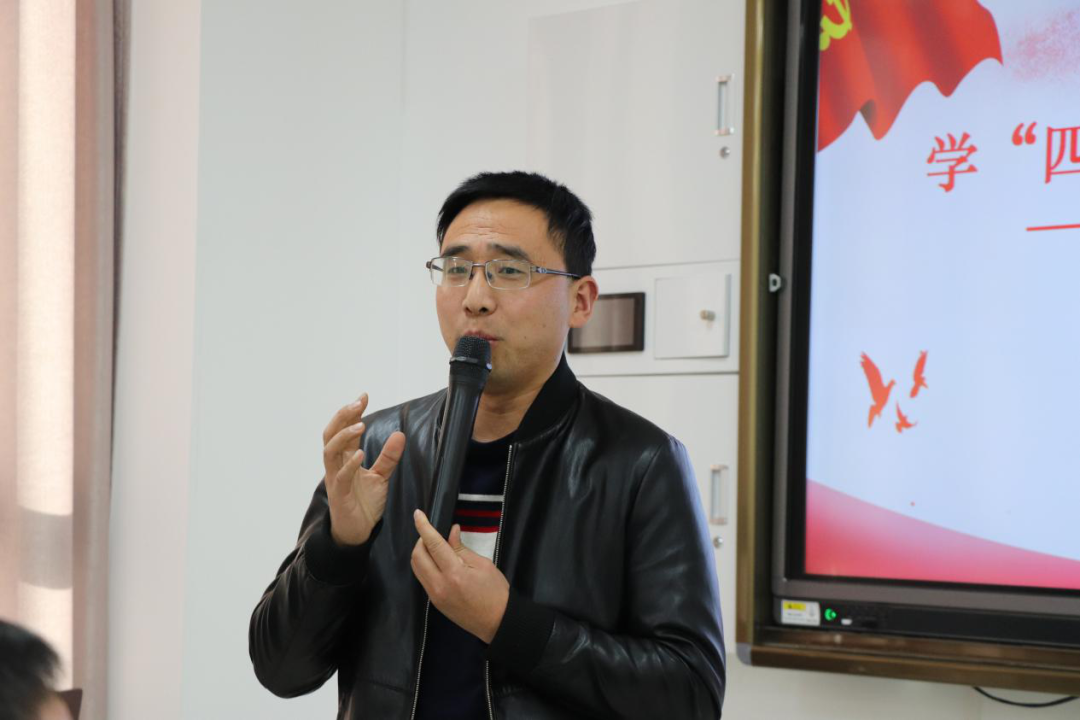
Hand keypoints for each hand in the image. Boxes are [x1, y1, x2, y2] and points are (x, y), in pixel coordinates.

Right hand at [322, 393, 405, 545]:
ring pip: (330, 452)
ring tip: (359, 425)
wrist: (357, 532)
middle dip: (343, 417)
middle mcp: (336, 465)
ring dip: (344, 437)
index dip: (352, 413)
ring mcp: (336, 479)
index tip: (364, 396)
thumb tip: (400, 434)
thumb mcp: (381, 476)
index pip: (344, 430)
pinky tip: (359, 455)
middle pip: (330, 434)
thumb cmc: (363, 503)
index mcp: (345, 458)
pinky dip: (349, 464)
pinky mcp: (340, 494)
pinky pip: (341, 476)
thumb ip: (388, 456)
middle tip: (358, 403)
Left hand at [411, 509, 509, 643]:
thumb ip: (462, 548)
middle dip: (420, 540)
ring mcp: (434, 596)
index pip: (433, 545)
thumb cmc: (495, 592)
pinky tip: (437, 561)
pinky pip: (422, 578)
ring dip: (421, 553)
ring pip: (416, 568)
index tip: (418, 514)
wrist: (497, 623)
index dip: (423, 527)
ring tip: (434, 546)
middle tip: (432, 533)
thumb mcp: (483, 565)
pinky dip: (425, 565)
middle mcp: (439, 585)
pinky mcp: (434, 602)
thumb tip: (451, 531)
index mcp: (454, 574)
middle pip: (417, 556)